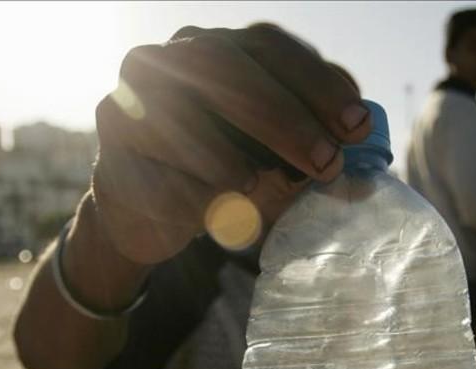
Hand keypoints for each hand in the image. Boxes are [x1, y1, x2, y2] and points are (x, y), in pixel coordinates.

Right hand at [91, 24, 371, 264]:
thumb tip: (366, 169)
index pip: (269, 47)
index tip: (358, 126)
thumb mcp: (276, 157)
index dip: (316, 82)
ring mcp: (129, 100)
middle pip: (225, 68)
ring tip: (258, 187)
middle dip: (283, 116)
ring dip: (229, 158)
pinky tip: (210, 214)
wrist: (146, 211)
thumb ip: (316, 148)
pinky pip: (154, 172)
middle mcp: (169, 60)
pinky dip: (191, 197)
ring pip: (180, 116)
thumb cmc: (224, 173)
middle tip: (325, 163)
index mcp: (218, 49)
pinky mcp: (109, 153)